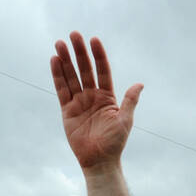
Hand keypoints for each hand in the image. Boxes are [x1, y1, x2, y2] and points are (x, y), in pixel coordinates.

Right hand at [51, 32, 143, 169]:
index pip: (102, 71)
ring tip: (60, 43)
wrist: (99, 161)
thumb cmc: (115, 143)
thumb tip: (140, 84)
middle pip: (85, 69)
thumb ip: (129, 101)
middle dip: (79, 52)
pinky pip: (61, 90)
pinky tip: (54, 61)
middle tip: (74, 34)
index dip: (98, 56)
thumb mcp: (125, 121)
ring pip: (71, 76)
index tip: (94, 40)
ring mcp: (79, 102)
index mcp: (107, 97)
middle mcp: (92, 96)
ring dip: (65, 60)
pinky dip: (57, 76)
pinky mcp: (67, 110)